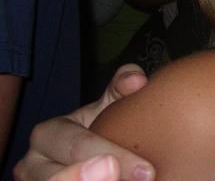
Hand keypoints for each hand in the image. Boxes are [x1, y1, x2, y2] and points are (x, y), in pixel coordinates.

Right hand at [13, 64, 153, 180]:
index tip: (146, 170)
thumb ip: (121, 88)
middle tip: (124, 176)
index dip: (111, 155)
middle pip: (56, 178)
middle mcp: (32, 164)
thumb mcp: (108, 105)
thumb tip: (137, 80)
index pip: (78, 146)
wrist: (91, 154)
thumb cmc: (101, 126)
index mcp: (47, 134)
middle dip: (91, 179)